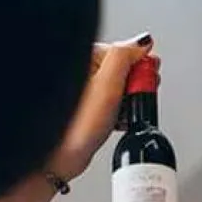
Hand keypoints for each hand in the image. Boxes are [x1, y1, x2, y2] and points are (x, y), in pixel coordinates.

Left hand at [49, 33, 153, 180]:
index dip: (140, 67)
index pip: (125, 51)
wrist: (57, 158)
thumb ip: (126, 56)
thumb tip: (142, 42)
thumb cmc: (75, 126)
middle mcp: (81, 69)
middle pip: (122, 69)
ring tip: (121, 114)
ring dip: (127, 102)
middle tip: (130, 100)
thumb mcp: (108, 84)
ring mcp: (83, 89)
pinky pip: (109, 103)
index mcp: (85, 54)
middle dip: (134, 86)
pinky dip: (117, 111)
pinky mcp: (84, 107)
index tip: (144, 81)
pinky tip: (116, 121)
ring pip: (117, 88)